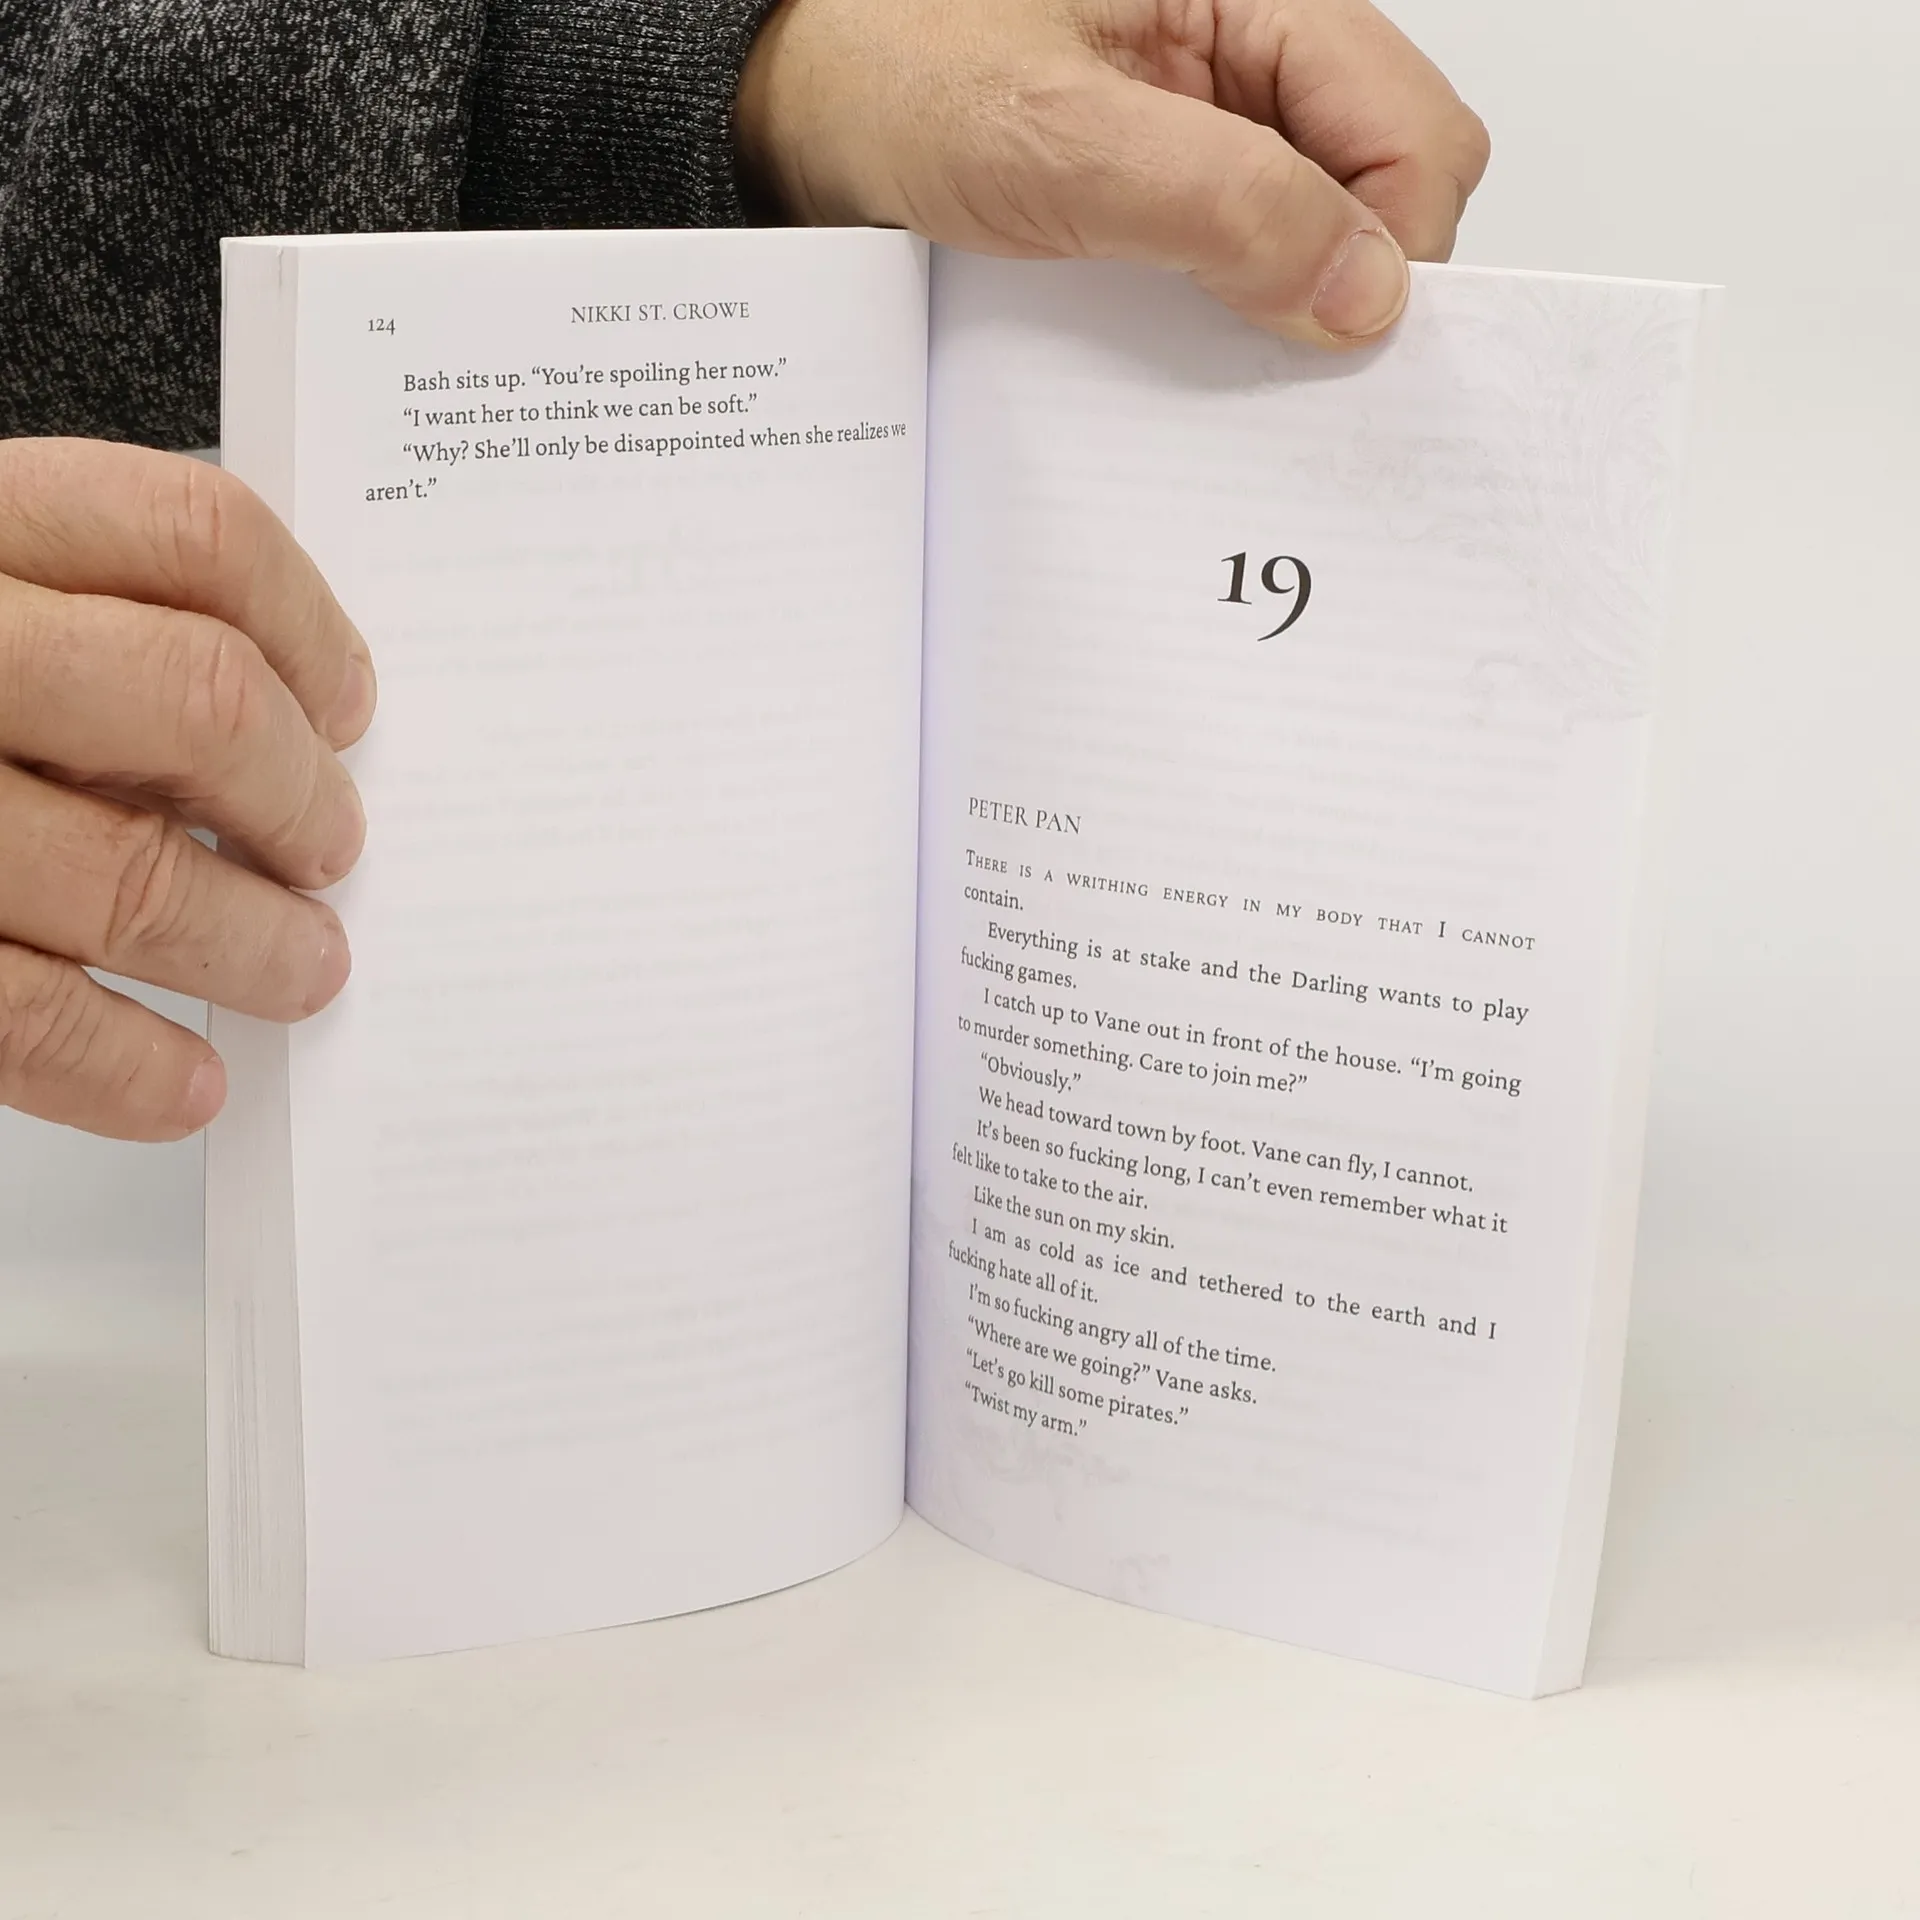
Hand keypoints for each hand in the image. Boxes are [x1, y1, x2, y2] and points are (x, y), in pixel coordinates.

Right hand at [0, 439, 374, 1140]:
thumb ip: (75, 618)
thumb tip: (280, 728)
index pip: (190, 533)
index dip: (310, 625)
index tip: (352, 706)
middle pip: (196, 701)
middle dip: (299, 799)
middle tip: (333, 852)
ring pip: (127, 876)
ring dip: (250, 945)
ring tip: (303, 970)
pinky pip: (13, 1015)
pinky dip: (122, 1065)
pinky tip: (180, 1081)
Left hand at [738, 0, 1488, 345]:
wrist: (795, 99)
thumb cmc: (895, 72)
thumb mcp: (1062, 143)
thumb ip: (1225, 207)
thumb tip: (1366, 291)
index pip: (1413, 130)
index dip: (1396, 244)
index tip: (1336, 338)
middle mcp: (1252, 49)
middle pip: (1386, 179)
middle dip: (1349, 277)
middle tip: (1272, 356)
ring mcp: (1215, 119)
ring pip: (1320, 226)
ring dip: (1283, 303)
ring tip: (1210, 352)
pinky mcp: (1169, 178)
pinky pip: (1241, 252)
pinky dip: (1225, 310)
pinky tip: (1175, 342)